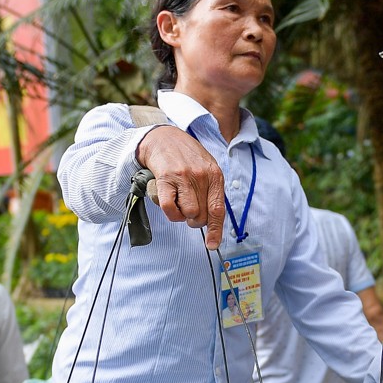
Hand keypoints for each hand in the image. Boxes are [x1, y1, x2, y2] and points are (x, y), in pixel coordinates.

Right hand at [137, 125, 227, 249]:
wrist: (163, 137)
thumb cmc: (186, 157)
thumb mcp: (206, 169)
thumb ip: (211, 192)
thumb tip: (212, 221)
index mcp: (215, 175)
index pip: (218, 209)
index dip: (216, 230)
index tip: (212, 245)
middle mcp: (201, 176)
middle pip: (202, 216)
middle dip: (195, 220)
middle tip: (189, 210)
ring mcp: (183, 177)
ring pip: (188, 213)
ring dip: (182, 215)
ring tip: (179, 203)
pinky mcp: (165, 179)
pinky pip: (170, 208)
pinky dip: (170, 212)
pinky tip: (170, 203)